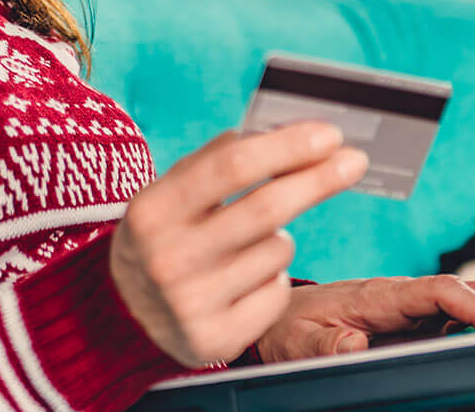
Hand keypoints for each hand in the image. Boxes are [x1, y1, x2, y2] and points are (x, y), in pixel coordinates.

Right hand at [109, 122, 366, 366]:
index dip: (286, 147)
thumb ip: (218, 161)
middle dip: (318, 180)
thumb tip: (285, 133)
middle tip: (353, 162)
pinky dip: (273, 279)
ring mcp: (190, 304)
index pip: (231, 167)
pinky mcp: (213, 340)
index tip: (328, 135)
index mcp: (153, 211)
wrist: (121, 312)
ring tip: (248, 244)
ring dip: (281, 238)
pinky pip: (276, 293)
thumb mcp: (169, 194)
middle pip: (266, 209)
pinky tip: (244, 280)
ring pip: (277, 252)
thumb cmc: (162, 236)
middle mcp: (167, 259)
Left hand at [253, 275, 474, 361]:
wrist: (278, 319)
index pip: (437, 292)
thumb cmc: (288, 328)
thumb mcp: (300, 341)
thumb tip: (357, 341)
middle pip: (464, 293)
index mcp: (378, 294)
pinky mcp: (411, 319)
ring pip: (466, 301)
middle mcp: (401, 295)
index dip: (473, 306)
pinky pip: (457, 314)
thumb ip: (329, 342)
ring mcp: (409, 306)